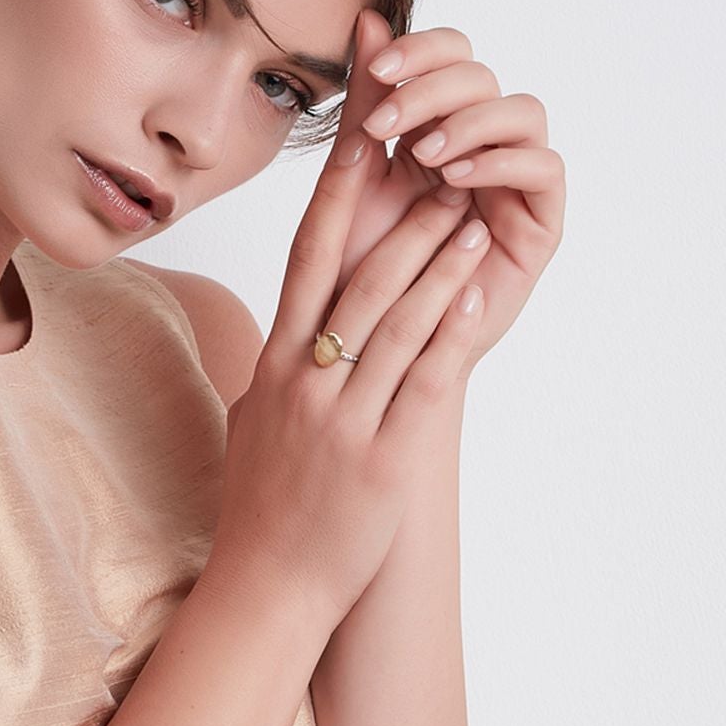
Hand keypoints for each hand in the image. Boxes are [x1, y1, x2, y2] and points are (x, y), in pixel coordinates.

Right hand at [209, 123, 487, 622]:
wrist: (269, 583)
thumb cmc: (260, 504)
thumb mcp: (251, 421)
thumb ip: (267, 370)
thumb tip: (277, 332)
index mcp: (275, 364)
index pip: (306, 261)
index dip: (335, 197)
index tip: (359, 142)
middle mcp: (305, 382)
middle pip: (356, 281)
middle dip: (403, 221)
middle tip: (441, 173)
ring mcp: (343, 420)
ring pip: (395, 324)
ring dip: (439, 266)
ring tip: (474, 221)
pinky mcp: (383, 457)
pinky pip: (421, 383)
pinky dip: (450, 335)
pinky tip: (474, 297)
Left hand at [331, 8, 564, 377]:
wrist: (374, 351)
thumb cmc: (360, 271)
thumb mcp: (355, 177)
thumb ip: (366, 102)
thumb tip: (369, 16)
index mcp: (435, 124)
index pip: (449, 55)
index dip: (421, 49)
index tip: (377, 68)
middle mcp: (480, 145)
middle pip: (484, 76)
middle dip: (435, 86)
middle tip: (388, 117)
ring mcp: (513, 182)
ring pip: (523, 112)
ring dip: (470, 121)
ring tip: (423, 153)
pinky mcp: (539, 223)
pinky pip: (545, 168)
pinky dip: (501, 161)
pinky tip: (456, 178)